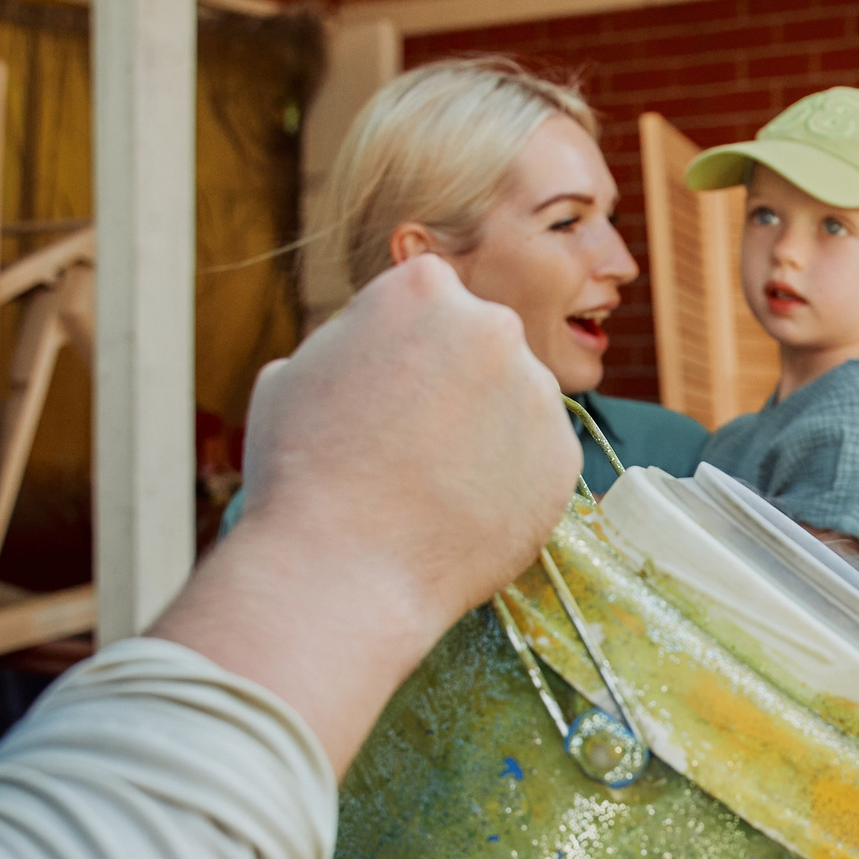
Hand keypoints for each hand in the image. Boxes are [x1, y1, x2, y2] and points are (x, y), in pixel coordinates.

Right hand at [231, 253, 578, 626]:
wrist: (346, 569)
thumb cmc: (302, 472)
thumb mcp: (293, 374)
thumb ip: (348, 343)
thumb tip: (370, 348)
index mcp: (423, 288)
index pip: (431, 299)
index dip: (407, 346)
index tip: (389, 388)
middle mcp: (494, 326)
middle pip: (482, 344)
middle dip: (457, 381)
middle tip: (415, 440)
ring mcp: (538, 393)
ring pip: (516, 401)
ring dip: (488, 429)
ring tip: (435, 484)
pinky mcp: (565, 456)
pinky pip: (538, 458)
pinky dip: (512, 479)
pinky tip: (465, 509)